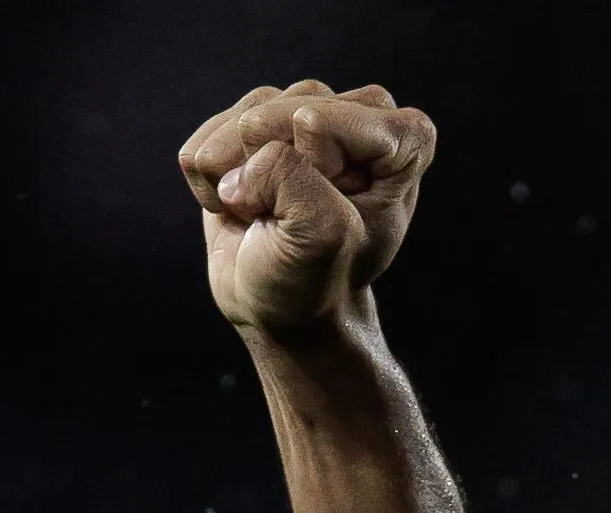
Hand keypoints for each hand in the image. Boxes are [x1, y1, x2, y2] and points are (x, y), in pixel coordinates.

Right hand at [179, 81, 435, 334]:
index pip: (335, 118)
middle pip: (289, 108)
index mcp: (404, 141)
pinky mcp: (250, 126)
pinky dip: (210, 181)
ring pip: (245, 118)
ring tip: (266, 215)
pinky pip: (206, 137)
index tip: (334, 209)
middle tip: (295, 218)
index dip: (323, 162)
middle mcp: (357, 115)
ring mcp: (300, 115)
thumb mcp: (321, 237)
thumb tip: (242, 140)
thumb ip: (291, 175)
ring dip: (239, 179)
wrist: (283, 306)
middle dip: (275, 171)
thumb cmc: (320, 278)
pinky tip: (239, 207)